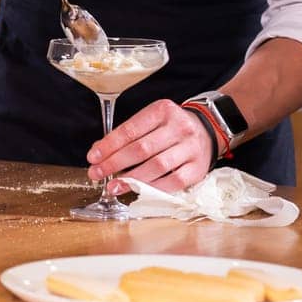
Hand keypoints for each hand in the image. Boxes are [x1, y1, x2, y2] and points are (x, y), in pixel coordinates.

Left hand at [88, 99, 216, 193]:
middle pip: (142, 149)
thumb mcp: (151, 120)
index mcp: (162, 111)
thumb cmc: (171, 126)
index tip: (93, 156)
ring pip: (157, 166)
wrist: (208, 130)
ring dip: (132, 179)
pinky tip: (138, 190)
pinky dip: (153, 187)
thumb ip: (128, 134)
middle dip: (115, 163)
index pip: (130, 130)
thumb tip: (100, 150)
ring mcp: (190, 148)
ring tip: (113, 186)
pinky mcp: (198, 168)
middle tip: (97, 173)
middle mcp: (178, 128)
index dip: (109, 145)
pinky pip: (173, 181)